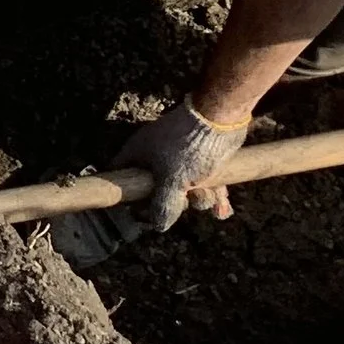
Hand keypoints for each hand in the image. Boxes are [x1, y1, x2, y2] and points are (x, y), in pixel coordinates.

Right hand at [110, 99, 246, 231]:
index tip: (137, 210)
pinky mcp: (203, 159)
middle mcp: (157, 156)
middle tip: (186, 200)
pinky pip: (205, 185)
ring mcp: (182, 158)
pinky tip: (223, 208)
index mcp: (139, 154)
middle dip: (177, 202)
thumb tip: (157, 226)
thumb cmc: (188, 147)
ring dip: (200, 199)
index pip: (121, 174)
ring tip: (211, 195)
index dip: (125, 194)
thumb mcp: (171, 180)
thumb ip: (162, 205)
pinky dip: (213, 196)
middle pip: (158, 189)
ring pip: (185, 189)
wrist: (221, 117)